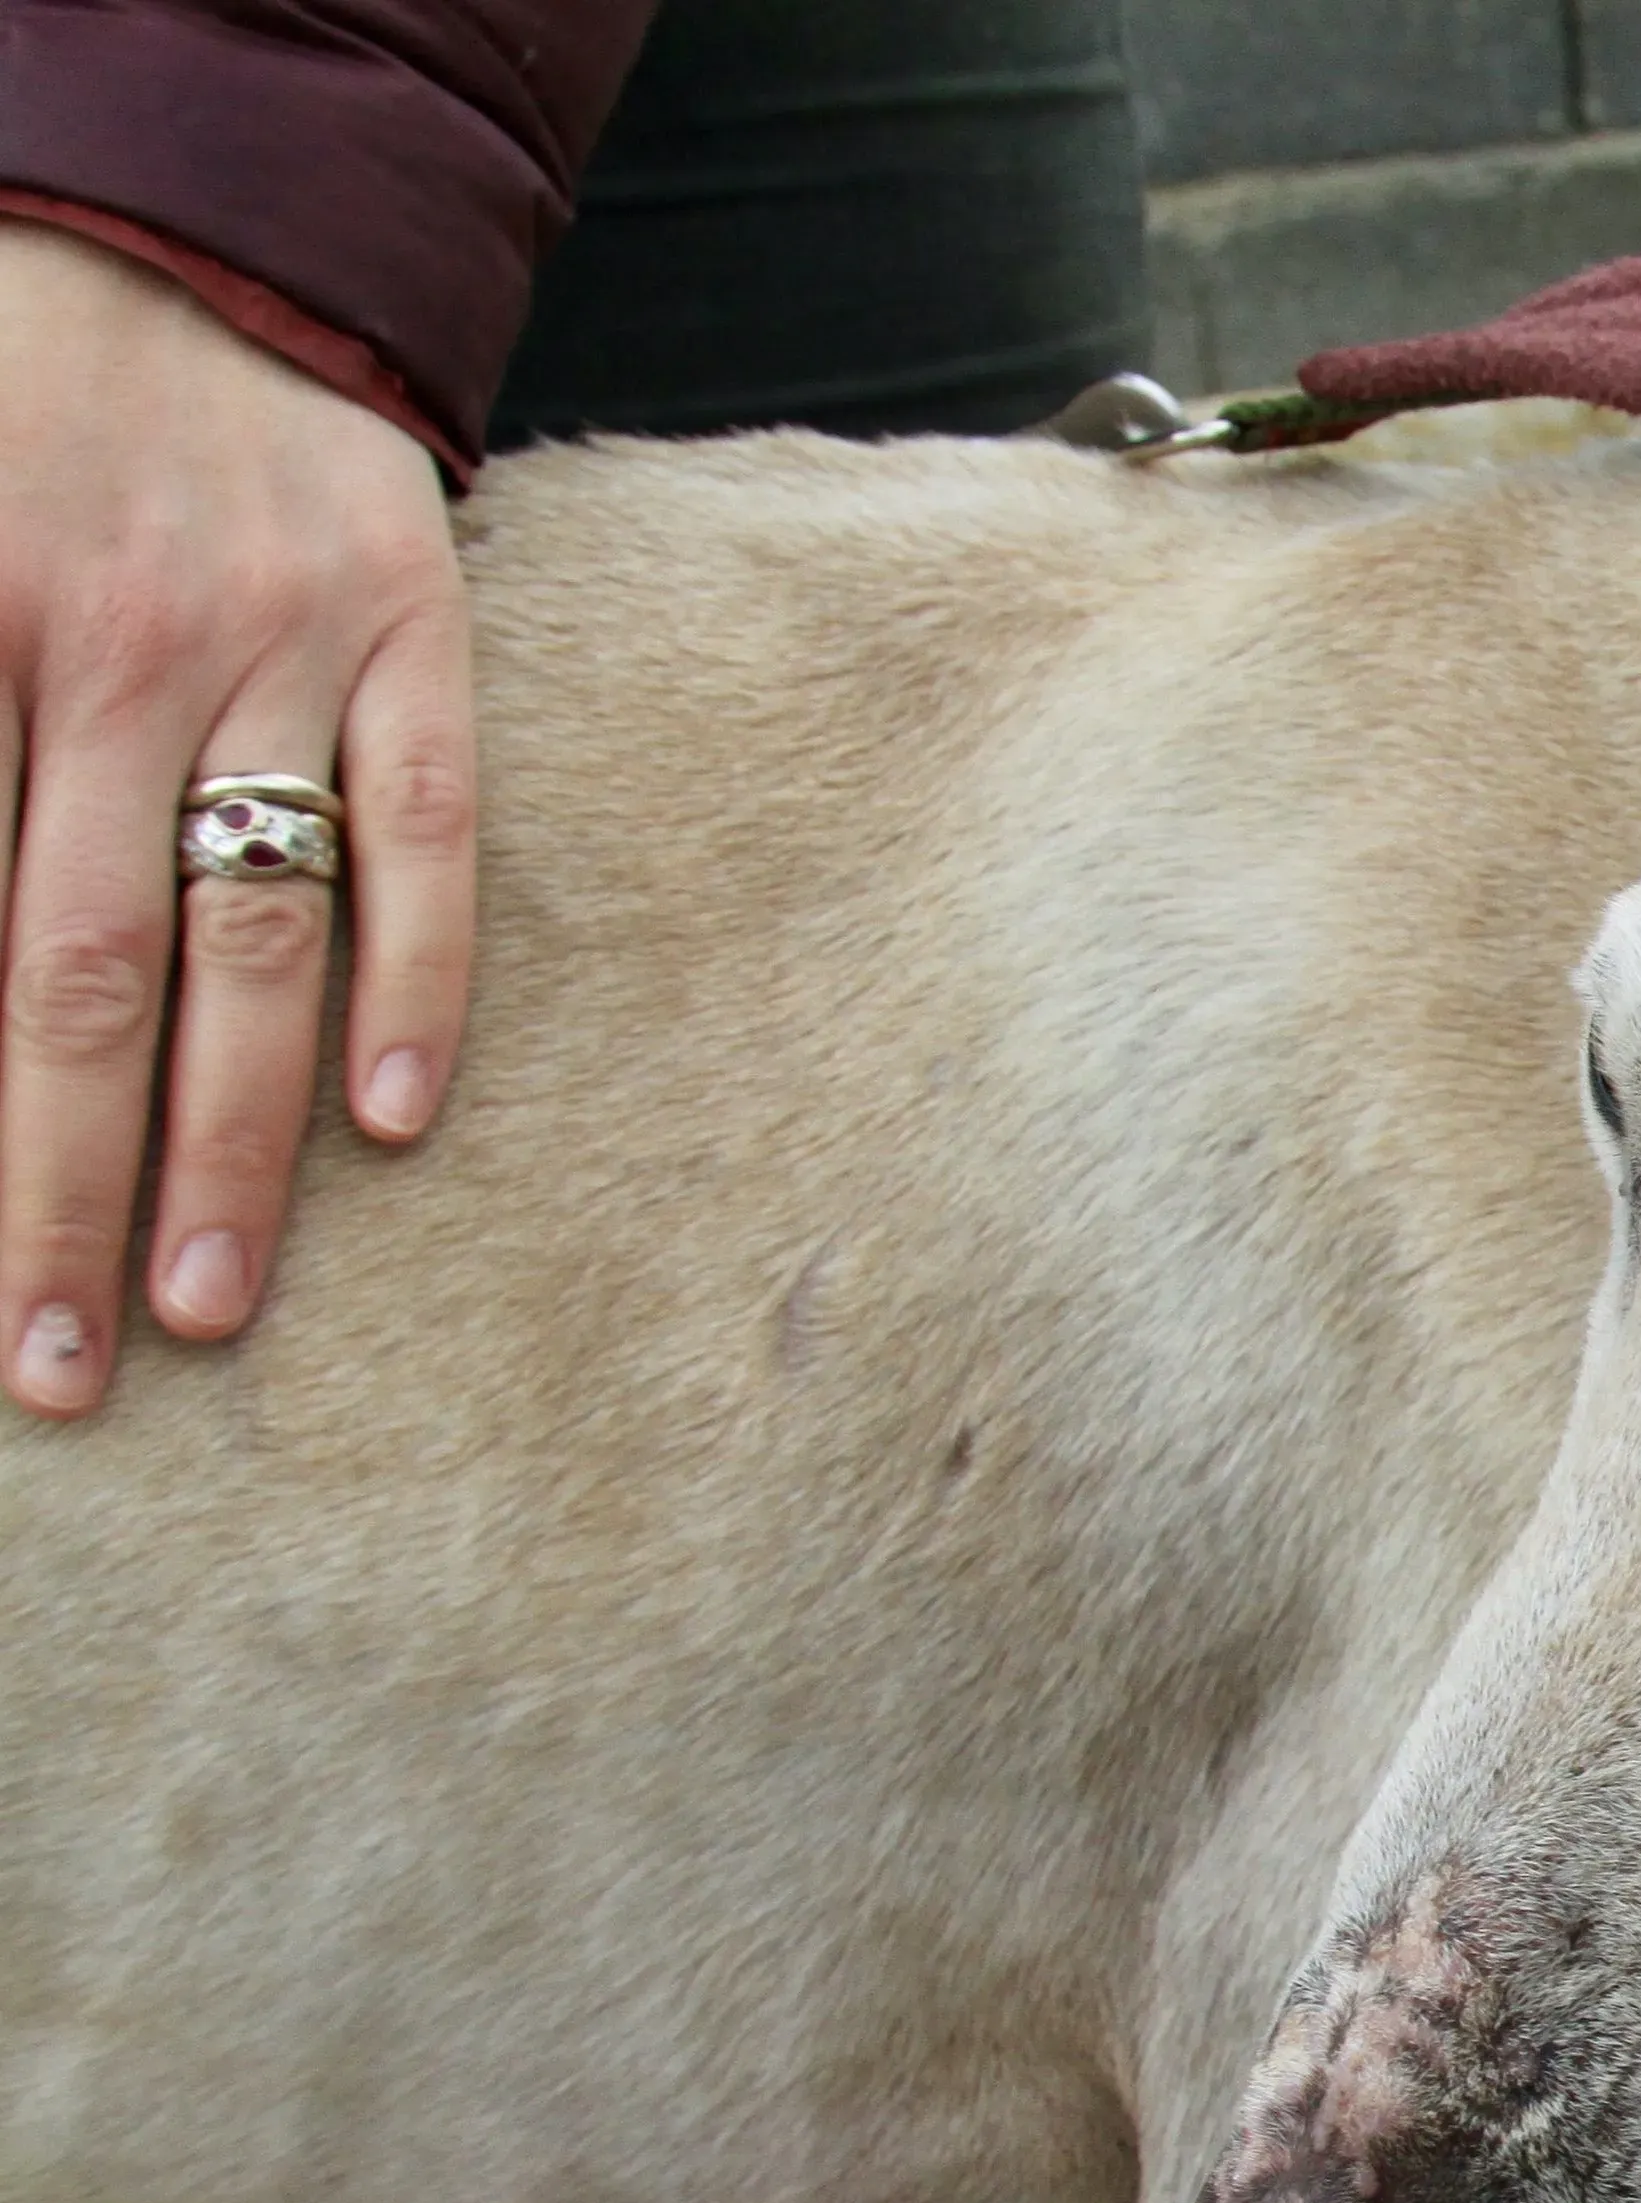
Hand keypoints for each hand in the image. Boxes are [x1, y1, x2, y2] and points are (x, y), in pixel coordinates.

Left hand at [1, 218, 473, 1417]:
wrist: (188, 231)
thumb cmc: (4, 412)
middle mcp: (110, 655)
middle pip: (73, 974)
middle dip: (61, 1188)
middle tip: (58, 1362)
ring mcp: (275, 651)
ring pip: (246, 940)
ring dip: (227, 1145)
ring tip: (212, 1307)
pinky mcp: (412, 634)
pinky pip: (426, 834)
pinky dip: (414, 981)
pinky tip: (392, 1125)